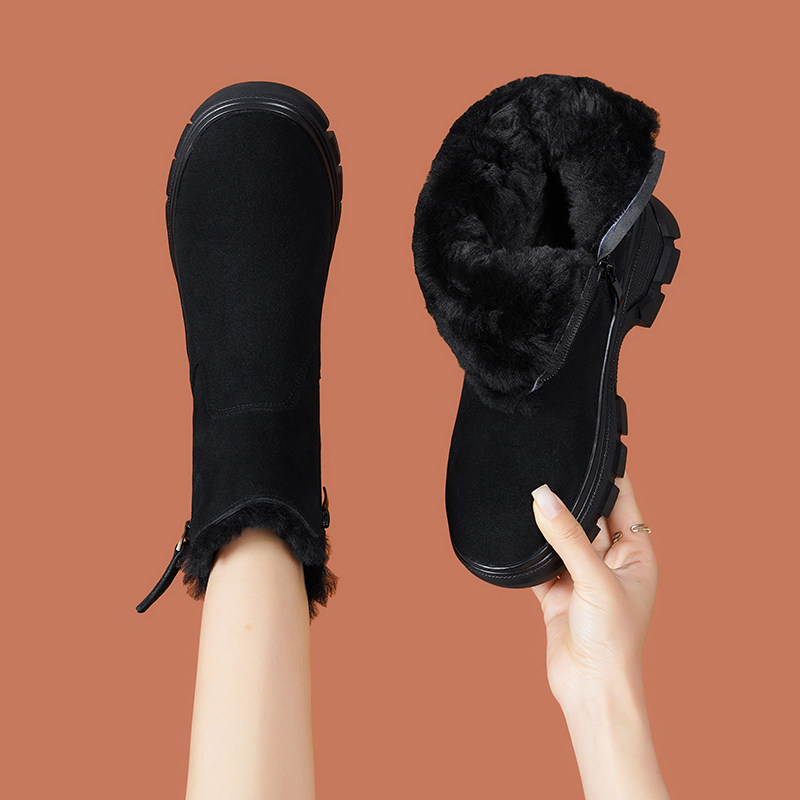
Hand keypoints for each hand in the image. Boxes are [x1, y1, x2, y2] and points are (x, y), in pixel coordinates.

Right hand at [531, 472, 657, 710]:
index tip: (590, 448)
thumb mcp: (594, 579)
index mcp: (636, 555)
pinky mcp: (557, 593)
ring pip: (562, 538)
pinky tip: (517, 534)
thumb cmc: (613, 640)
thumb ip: (567, 536)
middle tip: (548, 469)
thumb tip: (543, 496)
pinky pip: (541, 561)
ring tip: (527, 497)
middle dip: (570, 498)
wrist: (590, 688)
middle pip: (589, 517)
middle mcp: (610, 563)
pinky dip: (530, 551)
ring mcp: (582, 577)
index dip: (609, 476)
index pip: (623, 502)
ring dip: (547, 525)